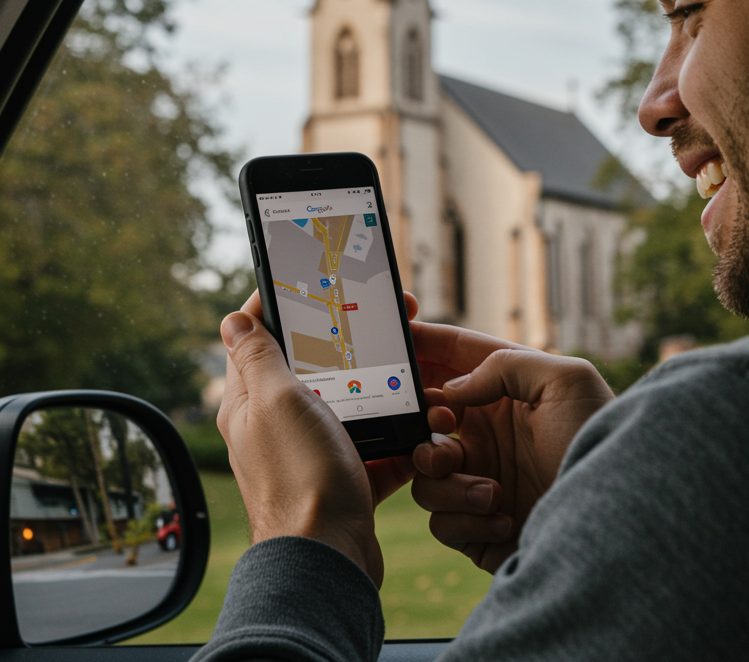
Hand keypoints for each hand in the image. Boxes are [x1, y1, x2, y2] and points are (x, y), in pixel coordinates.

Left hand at [216, 289, 419, 587]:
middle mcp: (279, 423)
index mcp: (252, 400)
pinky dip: (399, 432)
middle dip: (350, 339)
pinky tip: (421, 420)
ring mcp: (314, 449)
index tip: (317, 283)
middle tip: (386, 319)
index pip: (260, 335)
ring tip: (413, 367)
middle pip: (316, 365)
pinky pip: (377, 442)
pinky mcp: (346, 475)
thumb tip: (232, 320)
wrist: (329, 559)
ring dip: (383, 385)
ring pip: (353, 400)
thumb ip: (258, 358)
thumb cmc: (299, 477)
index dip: (286, 304)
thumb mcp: (276, 402)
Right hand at [409, 324, 613, 572]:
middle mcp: (489, 434)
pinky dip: (466, 520)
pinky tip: (505, 518)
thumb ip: (508, 365)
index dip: (425, 345)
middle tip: (447, 428)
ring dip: (450, 482)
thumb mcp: (568, 381)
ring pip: (425, 473)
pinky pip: (440, 520)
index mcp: (506, 393)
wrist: (618, 523)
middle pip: (425, 418)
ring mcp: (480, 479)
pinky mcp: (476, 527)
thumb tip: (455, 388)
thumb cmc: (598, 443)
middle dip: (424, 423)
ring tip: (493, 491)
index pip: (456, 360)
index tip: (397, 336)